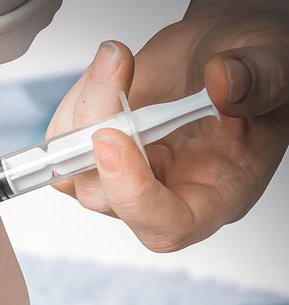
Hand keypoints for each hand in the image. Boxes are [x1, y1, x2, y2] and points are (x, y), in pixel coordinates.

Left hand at [46, 6, 288, 251]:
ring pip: (74, 172)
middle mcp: (164, 196)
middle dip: (97, 130)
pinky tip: (105, 71)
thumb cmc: (254, 69)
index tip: (114, 139)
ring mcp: (124, 179)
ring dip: (82, 111)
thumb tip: (223, 81)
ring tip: (116, 59)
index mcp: (216, 195)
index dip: (133, 195)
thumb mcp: (273, 64)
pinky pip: (61, 146)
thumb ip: (256, 80)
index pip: (166, 226)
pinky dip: (72, 106)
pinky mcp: (96, 156)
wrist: (221, 52)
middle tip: (115, 69)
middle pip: (105, 198)